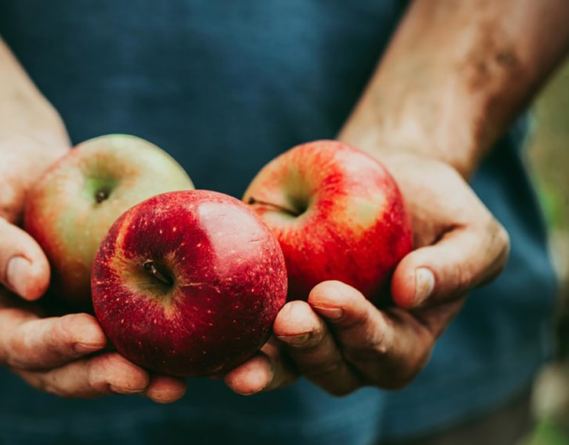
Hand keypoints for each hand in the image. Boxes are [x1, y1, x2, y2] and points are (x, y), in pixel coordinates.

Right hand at [0, 129, 185, 401]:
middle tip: (145, 377)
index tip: (90, 334)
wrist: (13, 158)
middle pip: (63, 369)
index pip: (15, 344)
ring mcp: (63, 321)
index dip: (52, 345)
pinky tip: (192, 341)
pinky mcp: (99, 302)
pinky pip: (128, 324)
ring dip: (138, 373)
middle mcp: (24, 331)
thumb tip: (32, 281)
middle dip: (103, 376)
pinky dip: (158, 336)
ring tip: (176, 381)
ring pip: (100, 359)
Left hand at [224, 152, 509, 394]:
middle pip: (332, 370)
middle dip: (310, 349)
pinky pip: (249, 332)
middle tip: (289, 317)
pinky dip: (230, 338)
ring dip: (265, 362)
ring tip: (242, 353)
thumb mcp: (471, 231)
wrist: (382, 174)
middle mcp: (352, 345)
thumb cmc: (435, 207)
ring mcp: (308, 330)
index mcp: (403, 339)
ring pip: (286, 364)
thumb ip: (458, 266)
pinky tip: (209, 334)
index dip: (359, 332)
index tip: (332, 295)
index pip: (385, 353)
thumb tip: (412, 291)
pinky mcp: (270, 305)